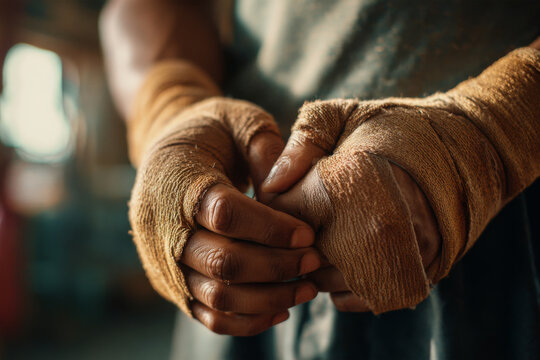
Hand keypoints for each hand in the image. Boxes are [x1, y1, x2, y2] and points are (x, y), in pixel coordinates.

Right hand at [181, 134, 319, 335]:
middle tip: (314, 260)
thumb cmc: (211, 132)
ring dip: (268, 298)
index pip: (226, 214)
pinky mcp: (172, 283)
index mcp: (179, 182)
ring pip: (218, 296)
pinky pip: (208, 315)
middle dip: (277, 266)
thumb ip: (265, 149)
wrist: (165, 149)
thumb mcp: (239, 122)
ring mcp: (163, 261)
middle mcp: (163, 227)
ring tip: (307, 288)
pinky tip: (279, 309)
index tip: (308, 232)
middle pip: (223, 262)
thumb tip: (289, 193)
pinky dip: (246, 320)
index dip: (272, 228)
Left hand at [261, 107, 440, 311]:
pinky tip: (344, 259)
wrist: (465, 149)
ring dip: (316, 265)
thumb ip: (303, 143)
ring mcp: (396, 255)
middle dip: (295, 239)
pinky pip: (355, 298)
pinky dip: (340, 286)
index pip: (288, 213)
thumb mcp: (344, 116)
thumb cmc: (397, 128)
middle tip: (304, 218)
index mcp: (351, 182)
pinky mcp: (414, 274)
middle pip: (304, 253)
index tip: (287, 196)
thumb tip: (269, 184)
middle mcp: (373, 225)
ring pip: (327, 281)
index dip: (278, 207)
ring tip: (325, 236)